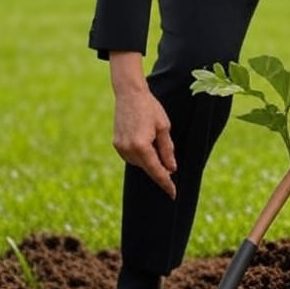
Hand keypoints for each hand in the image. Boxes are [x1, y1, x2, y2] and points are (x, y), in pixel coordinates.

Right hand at [108, 51, 176, 197]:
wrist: (129, 94)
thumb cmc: (150, 108)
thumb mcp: (164, 128)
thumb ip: (167, 150)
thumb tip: (171, 169)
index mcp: (142, 146)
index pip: (157, 171)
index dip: (166, 183)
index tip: (173, 194)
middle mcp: (128, 149)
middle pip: (147, 168)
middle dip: (159, 170)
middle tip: (170, 169)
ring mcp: (120, 147)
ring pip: (139, 163)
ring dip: (149, 161)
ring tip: (156, 145)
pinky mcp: (116, 144)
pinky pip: (131, 157)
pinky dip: (140, 156)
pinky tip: (146, 145)